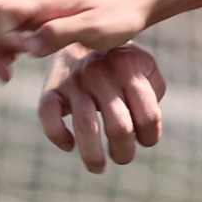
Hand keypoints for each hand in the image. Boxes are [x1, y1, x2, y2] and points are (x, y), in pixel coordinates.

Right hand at [0, 0, 158, 80]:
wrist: (136, 1)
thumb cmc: (120, 15)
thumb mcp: (96, 28)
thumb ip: (61, 34)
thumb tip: (29, 48)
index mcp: (45, 1)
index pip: (1, 13)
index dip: (3, 38)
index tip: (23, 58)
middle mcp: (37, 2)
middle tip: (3, 77)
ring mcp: (39, 10)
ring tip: (3, 75)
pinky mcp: (44, 19)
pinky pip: (12, 31)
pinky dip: (5, 48)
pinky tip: (11, 66)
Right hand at [38, 43, 168, 173]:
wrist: (81, 34)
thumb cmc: (120, 60)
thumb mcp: (144, 66)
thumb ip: (152, 90)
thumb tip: (147, 126)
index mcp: (129, 68)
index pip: (147, 116)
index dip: (149, 137)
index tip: (145, 141)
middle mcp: (101, 74)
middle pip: (119, 127)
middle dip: (123, 152)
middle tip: (122, 157)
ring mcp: (74, 81)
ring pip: (86, 126)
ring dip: (93, 156)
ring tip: (98, 168)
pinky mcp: (51, 88)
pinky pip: (48, 116)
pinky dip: (58, 135)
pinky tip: (69, 145)